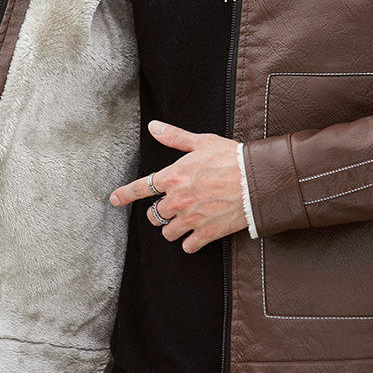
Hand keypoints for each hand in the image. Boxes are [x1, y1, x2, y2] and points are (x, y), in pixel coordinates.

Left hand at [109, 120, 246, 252]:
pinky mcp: (206, 233)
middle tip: (175, 206)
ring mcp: (190, 219)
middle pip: (154, 214)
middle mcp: (177, 200)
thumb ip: (174, 137)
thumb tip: (154, 126)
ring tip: (186, 220)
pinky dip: (190, 242)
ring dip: (174, 228)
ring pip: (168, 232)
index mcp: (173, 176)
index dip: (125, 194)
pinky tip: (198, 234)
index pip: (141, 188)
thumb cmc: (231, 158)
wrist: (257, 180)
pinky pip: (187, 246)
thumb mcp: (202, 142)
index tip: (114, 199)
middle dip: (162, 211)